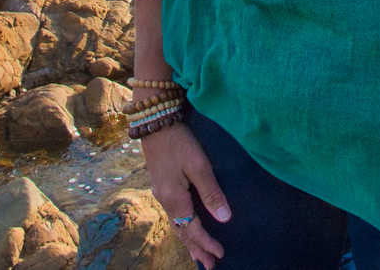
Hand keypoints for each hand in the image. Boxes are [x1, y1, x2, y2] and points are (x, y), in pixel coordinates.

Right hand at [138, 123, 231, 269]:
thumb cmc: (179, 142)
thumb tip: (224, 219)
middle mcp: (165, 201)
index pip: (193, 229)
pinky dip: (182, 228)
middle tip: (210, 265)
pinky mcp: (162, 186)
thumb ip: (211, 193)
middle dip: (196, 249)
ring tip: (199, 255)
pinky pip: (173, 216)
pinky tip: (186, 227)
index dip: (207, 243)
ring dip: (189, 241)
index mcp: (175, 199)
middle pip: (182, 232)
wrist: (155, 124)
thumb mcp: (199, 166)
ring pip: (176, 225)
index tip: (221, 254)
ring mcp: (161, 194)